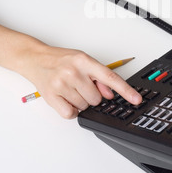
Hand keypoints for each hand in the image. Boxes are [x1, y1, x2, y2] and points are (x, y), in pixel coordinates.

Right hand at [25, 45, 141, 118]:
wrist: (35, 59)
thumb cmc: (61, 60)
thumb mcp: (83, 61)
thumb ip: (98, 76)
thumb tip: (110, 93)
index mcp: (84, 61)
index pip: (110, 78)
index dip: (125, 90)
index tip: (136, 99)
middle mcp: (74, 72)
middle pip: (96, 99)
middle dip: (91, 95)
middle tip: (80, 85)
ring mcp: (62, 84)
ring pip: (84, 107)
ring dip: (80, 102)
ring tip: (70, 89)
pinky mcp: (51, 96)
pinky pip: (70, 114)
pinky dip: (70, 110)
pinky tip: (65, 98)